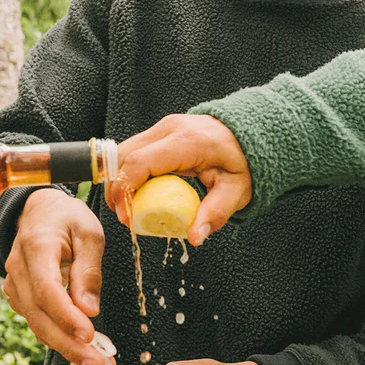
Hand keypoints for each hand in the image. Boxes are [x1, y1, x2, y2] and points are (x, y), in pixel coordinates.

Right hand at [3, 188, 108, 364]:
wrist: (38, 210)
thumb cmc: (67, 218)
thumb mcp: (89, 232)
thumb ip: (89, 270)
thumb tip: (90, 309)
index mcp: (36, 246)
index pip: (46, 289)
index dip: (66, 316)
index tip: (89, 335)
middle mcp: (18, 268)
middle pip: (38, 315)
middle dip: (68, 344)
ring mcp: (14, 283)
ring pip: (36, 323)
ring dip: (64, 346)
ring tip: (94, 362)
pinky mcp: (18, 295)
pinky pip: (36, 320)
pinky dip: (57, 336)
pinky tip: (79, 348)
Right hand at [108, 114, 251, 245]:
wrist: (249, 134)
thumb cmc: (243, 162)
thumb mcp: (237, 191)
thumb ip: (216, 213)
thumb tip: (195, 238)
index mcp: (188, 142)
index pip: (140, 161)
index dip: (124, 190)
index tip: (127, 217)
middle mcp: (171, 129)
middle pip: (124, 155)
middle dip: (116, 188)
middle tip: (124, 216)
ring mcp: (163, 126)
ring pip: (123, 150)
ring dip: (119, 179)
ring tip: (128, 206)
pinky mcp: (161, 130)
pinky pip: (134, 149)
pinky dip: (128, 171)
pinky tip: (137, 192)